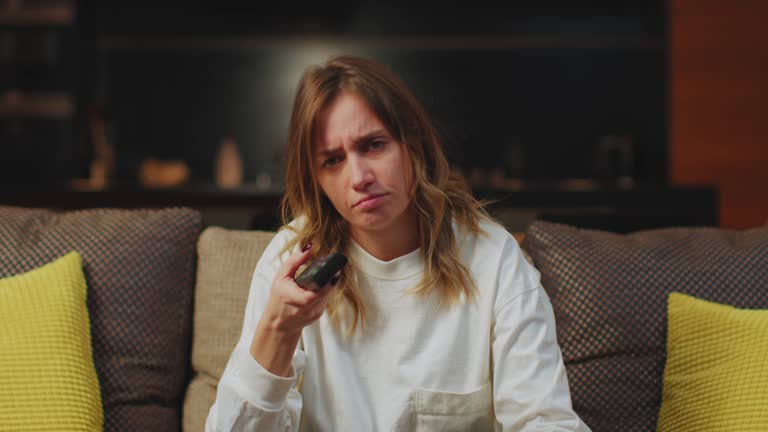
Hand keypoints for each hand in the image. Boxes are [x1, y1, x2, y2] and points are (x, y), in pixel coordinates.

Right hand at [250, 245, 337, 375]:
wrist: (278, 324)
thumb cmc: (278, 298)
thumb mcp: (280, 277)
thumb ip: (294, 262)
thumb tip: (309, 248)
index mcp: (301, 299)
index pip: (322, 287)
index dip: (330, 276)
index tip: (333, 265)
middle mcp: (311, 308)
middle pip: (328, 288)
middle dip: (329, 275)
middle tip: (331, 263)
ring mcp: (317, 312)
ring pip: (328, 292)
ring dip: (327, 282)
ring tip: (324, 271)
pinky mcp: (319, 314)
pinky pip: (325, 298)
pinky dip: (323, 290)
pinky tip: (317, 285)